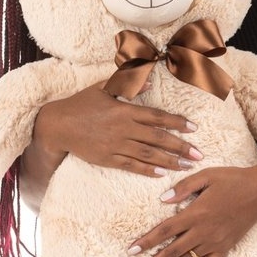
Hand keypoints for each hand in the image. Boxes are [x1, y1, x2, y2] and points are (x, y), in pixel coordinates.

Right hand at [32, 84, 201, 177]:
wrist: (57, 125)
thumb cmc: (81, 104)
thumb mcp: (103, 87)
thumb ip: (127, 84)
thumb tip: (149, 82)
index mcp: (124, 110)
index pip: (157, 117)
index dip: (177, 122)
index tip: (193, 128)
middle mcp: (123, 128)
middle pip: (158, 138)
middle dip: (181, 147)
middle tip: (199, 154)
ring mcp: (116, 145)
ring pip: (148, 154)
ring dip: (169, 161)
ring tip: (187, 167)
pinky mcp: (107, 159)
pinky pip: (131, 166)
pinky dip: (147, 170)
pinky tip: (162, 174)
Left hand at [126, 165, 256, 256]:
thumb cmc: (232, 180)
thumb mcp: (206, 176)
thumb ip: (183, 187)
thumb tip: (162, 199)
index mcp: (196, 213)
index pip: (165, 230)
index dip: (146, 241)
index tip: (131, 251)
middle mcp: (204, 231)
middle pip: (172, 251)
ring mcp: (215, 241)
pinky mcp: (226, 247)